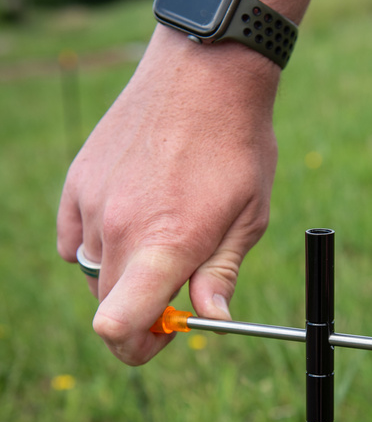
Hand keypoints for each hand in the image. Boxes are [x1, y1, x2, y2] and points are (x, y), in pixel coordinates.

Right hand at [57, 28, 278, 363]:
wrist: (205, 73)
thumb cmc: (237, 146)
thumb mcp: (248, 217)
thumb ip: (221, 274)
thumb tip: (210, 321)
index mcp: (167, 244)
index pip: (119, 326)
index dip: (138, 347)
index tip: (165, 334)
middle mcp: (119, 228)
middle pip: (107, 306)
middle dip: (138, 313)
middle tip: (173, 288)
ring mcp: (92, 202)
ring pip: (93, 271)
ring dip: (122, 273)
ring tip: (159, 236)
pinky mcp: (77, 181)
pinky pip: (74, 238)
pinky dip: (96, 244)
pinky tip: (129, 221)